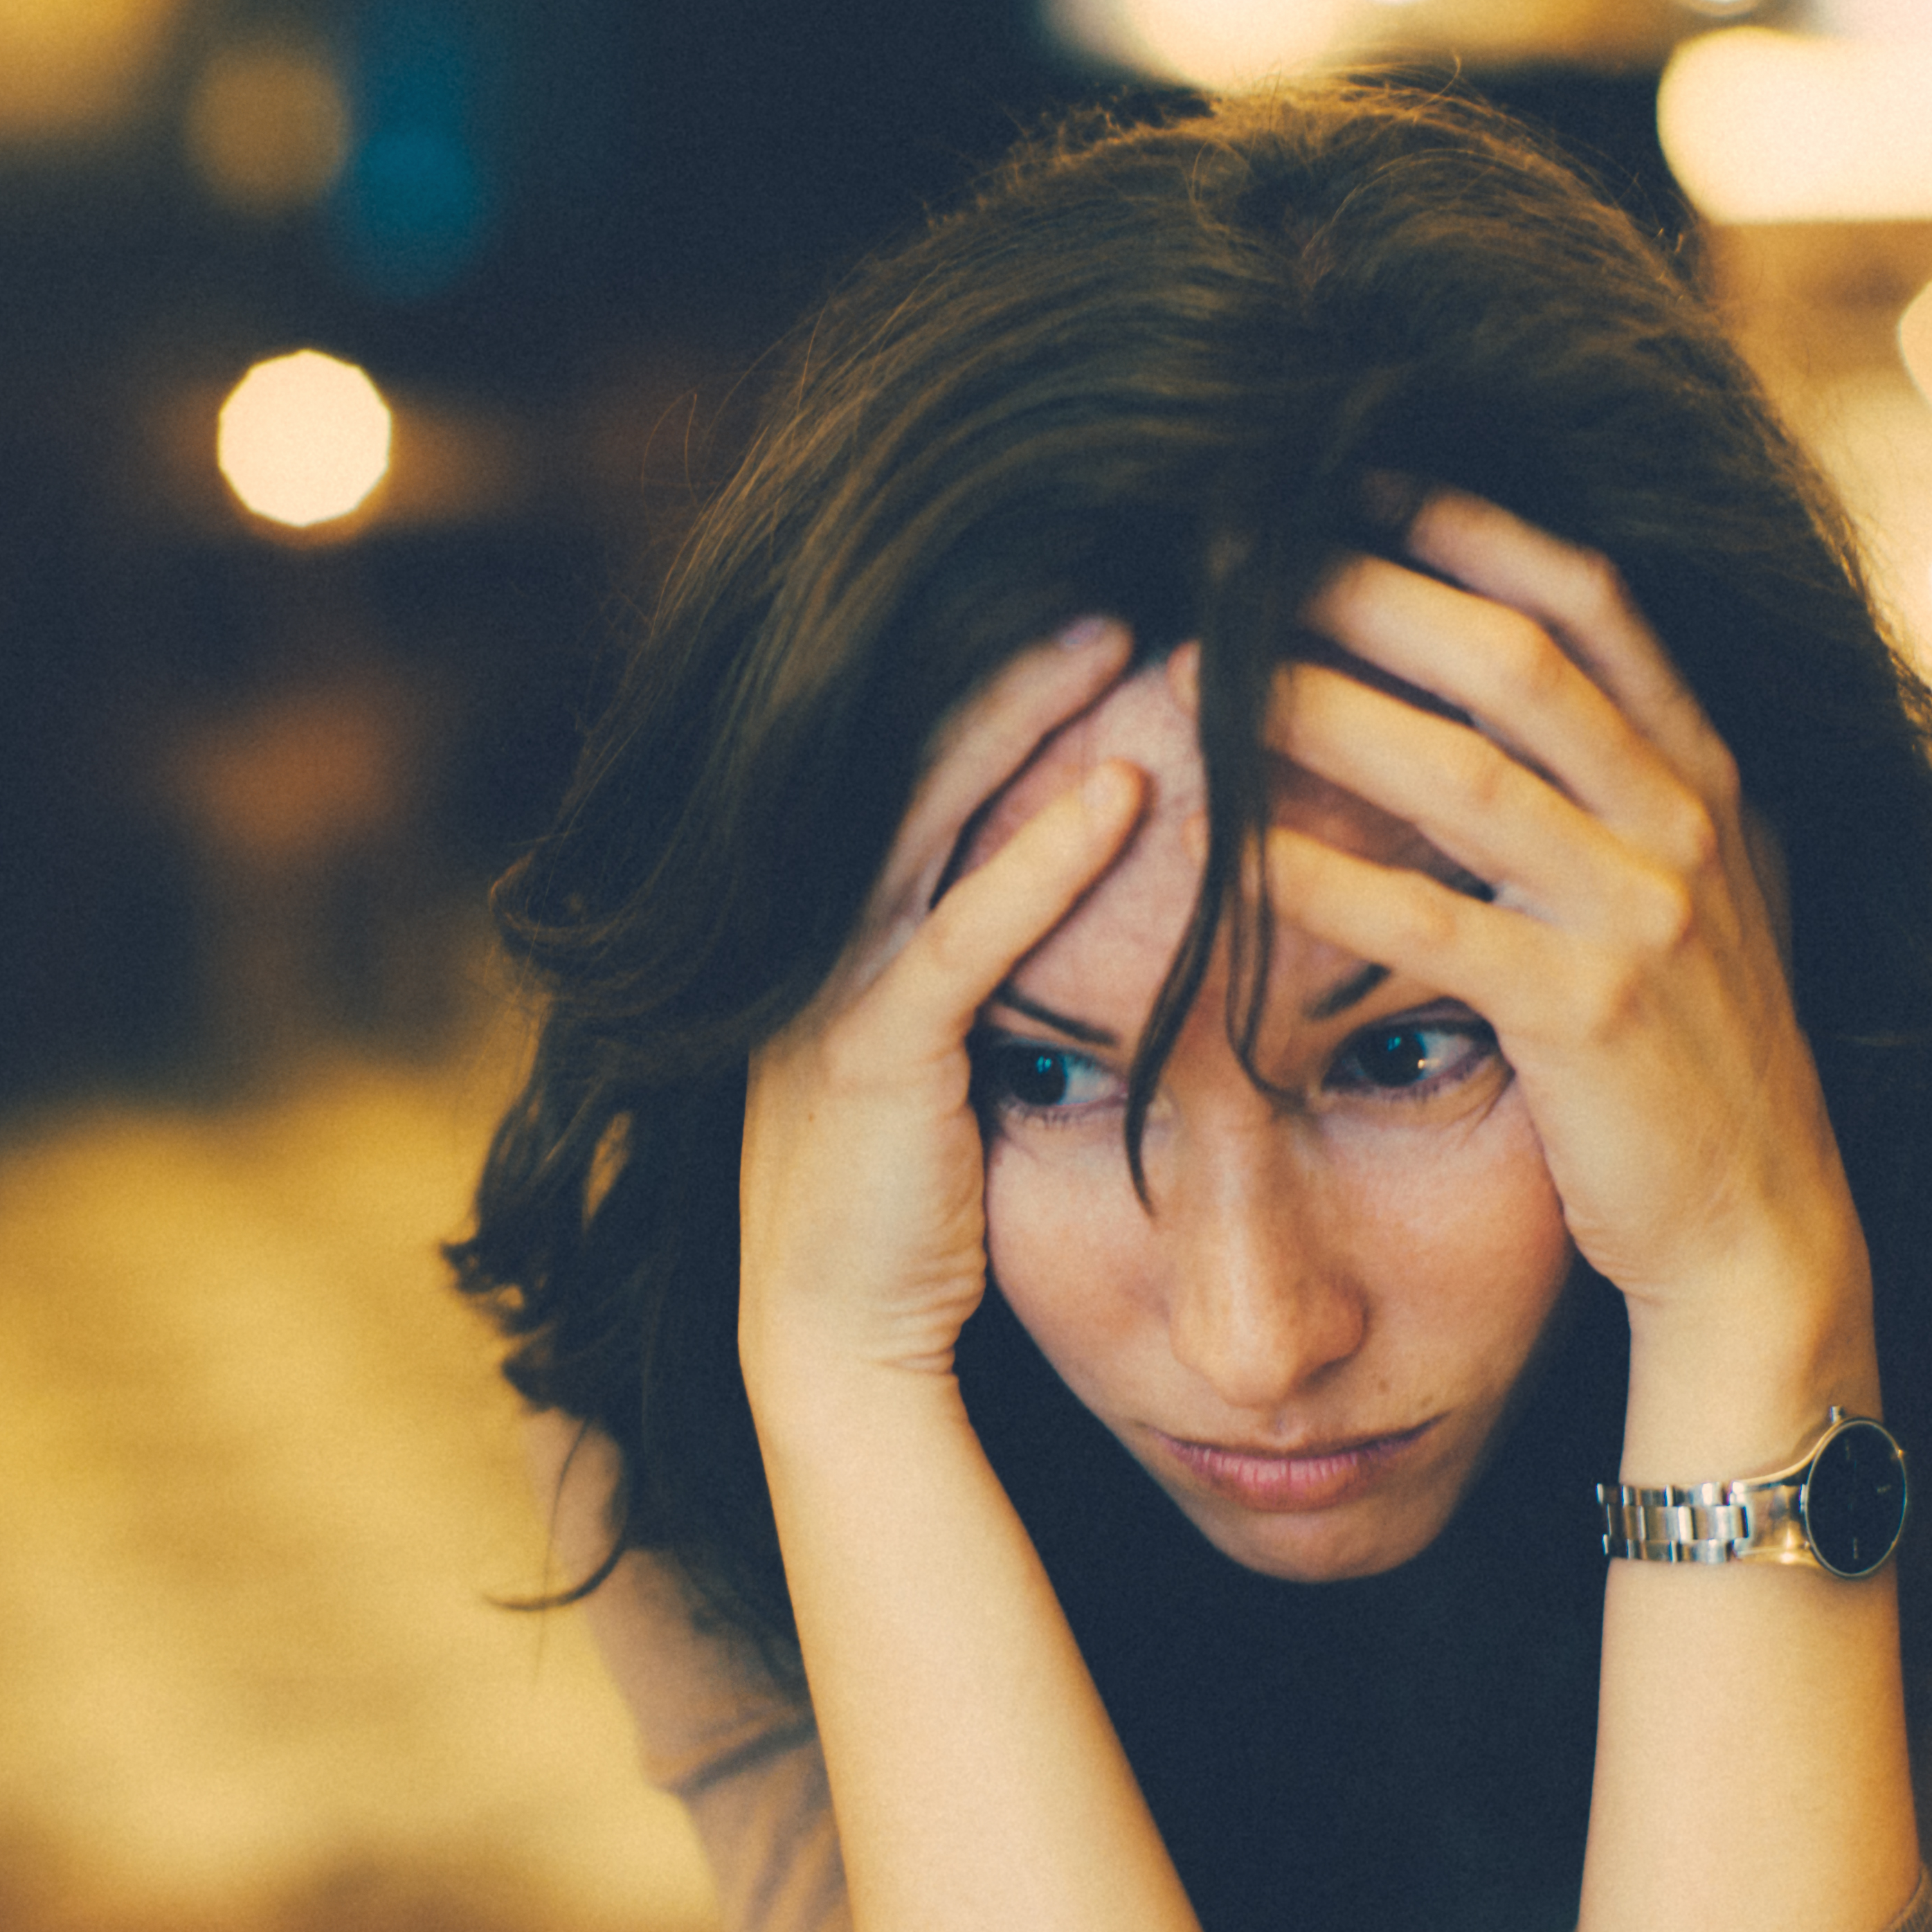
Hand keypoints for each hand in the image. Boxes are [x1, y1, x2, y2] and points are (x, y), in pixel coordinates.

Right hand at [739, 619, 1144, 1403]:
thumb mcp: (941, 1072)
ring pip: (923, 817)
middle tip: (1108, 576)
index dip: (981, 689)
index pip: (899, 777)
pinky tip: (1124, 793)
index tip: (1078, 610)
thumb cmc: (910, 1225)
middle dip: (998, 663)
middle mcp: (807, 946)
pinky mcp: (869, 1061)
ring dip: (1021, 717)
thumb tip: (1081, 893)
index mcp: (823, 940)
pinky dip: (1042, 858)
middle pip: (900, 762)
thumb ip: (981, 977)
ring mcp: (826, 997)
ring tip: (1119, 632)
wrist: (837, 1355)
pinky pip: (964, 934)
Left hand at [1260, 490, 1869, 1368]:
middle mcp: (1686, 825)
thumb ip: (1625, 792)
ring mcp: (1644, 918)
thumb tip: (1520, 686)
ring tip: (1201, 673)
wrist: (1762, 1238)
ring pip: (1463, 775)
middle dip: (1371, 590)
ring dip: (1321, 711)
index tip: (1359, 476)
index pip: (1590, 604)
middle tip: (1245, 548)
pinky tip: (1236, 849)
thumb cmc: (1688, 1070)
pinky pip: (1431, 927)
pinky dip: (1326, 881)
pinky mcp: (1587, 1019)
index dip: (1472, 529)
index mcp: (1707, 779)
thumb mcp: (1688, 901)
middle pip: (1510, 660)